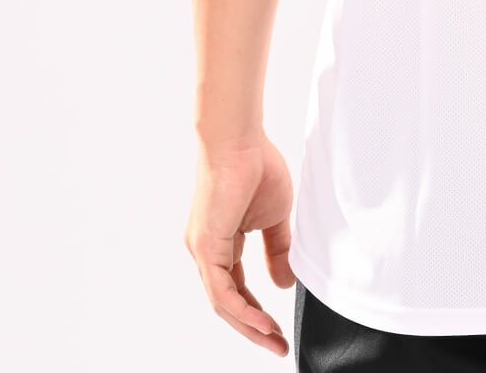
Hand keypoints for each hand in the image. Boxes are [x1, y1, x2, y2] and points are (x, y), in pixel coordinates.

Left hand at [184, 133, 295, 356]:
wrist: (239, 141)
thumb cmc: (256, 166)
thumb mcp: (276, 217)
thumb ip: (278, 250)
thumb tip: (283, 282)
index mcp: (221, 244)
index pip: (237, 289)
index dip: (257, 311)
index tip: (279, 327)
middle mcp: (206, 252)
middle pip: (228, 303)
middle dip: (254, 328)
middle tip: (278, 345)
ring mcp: (202, 251)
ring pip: (223, 303)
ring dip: (249, 325)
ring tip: (273, 339)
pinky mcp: (204, 246)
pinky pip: (221, 291)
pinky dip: (242, 309)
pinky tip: (261, 321)